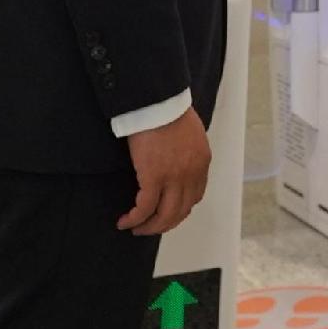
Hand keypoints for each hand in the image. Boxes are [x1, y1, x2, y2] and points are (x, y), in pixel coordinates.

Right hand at [119, 106, 212, 233]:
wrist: (158, 100)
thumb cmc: (168, 108)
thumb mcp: (188, 131)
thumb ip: (185, 149)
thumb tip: (173, 159)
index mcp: (202, 161)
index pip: (195, 195)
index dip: (180, 208)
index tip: (167, 211)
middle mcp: (192, 173)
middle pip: (181, 211)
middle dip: (165, 223)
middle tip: (150, 227)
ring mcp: (175, 177)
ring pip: (165, 215)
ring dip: (150, 226)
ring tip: (137, 228)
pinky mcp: (154, 177)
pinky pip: (145, 208)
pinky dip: (135, 218)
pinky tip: (126, 221)